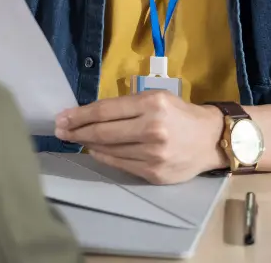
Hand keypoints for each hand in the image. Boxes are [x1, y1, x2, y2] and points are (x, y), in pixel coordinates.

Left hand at [54, 91, 227, 184]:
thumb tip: (89, 114)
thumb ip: (125, 106)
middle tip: (59, 130)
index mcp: (152, 105)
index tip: (62, 117)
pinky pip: (120, 164)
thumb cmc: (180, 114)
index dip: (79, 115)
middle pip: (103, 131)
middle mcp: (152, 130)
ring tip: (74, 139)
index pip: (105, 110)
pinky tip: (94, 150)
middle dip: (76, 131)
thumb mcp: (155, 98)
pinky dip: (103, 156)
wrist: (211, 140)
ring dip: (87, 144)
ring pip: (109, 149)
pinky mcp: (155, 173)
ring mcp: (154, 155)